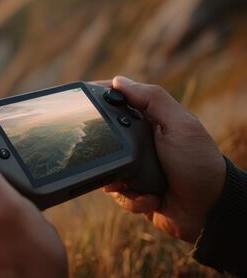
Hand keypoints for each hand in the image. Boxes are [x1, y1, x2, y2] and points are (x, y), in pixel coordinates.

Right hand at [103, 76, 226, 242]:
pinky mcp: (134, 191)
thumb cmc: (198, 164)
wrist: (209, 210)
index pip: (117, 104)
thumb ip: (153, 100)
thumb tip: (118, 81)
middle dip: (106, 152)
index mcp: (149, 121)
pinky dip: (132, 199)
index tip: (82, 106)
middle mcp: (140, 142)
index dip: (98, 102)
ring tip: (137, 186)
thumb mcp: (180, 125)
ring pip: (106, 168)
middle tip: (116, 159)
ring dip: (120, 181)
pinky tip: (151, 199)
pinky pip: (117, 194)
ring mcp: (136, 167)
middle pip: (104, 138)